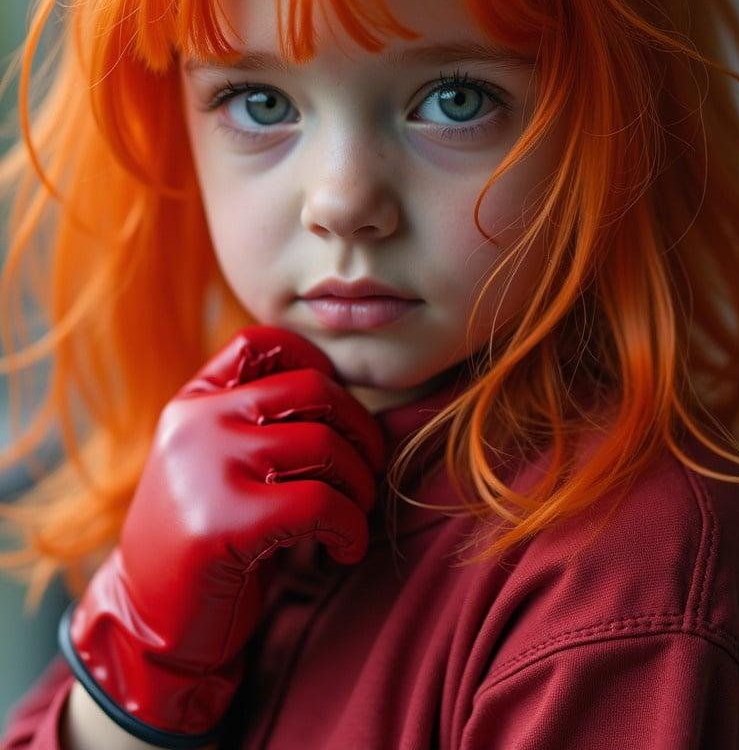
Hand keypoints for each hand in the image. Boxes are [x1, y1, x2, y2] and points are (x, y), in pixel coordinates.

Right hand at [58, 324, 385, 746]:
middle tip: (368, 470)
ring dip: (359, 485)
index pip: (262, 342)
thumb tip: (350, 395)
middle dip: (361, 429)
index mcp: (195, 400)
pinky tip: (345, 549)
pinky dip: (350, 528)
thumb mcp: (218, 459)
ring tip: (354, 514)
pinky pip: (320, 504)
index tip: (339, 412)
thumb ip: (259, 419)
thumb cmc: (206, 534)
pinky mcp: (225, 520)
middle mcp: (198, 421)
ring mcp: (208, 465)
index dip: (317, 363)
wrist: (149, 619)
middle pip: (313, 388)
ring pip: (324, 445)